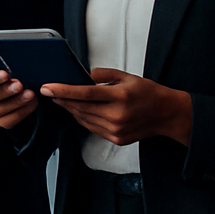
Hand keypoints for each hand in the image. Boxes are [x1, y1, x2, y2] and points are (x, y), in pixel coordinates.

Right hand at [0, 69, 36, 129]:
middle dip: (4, 91)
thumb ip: (4, 66)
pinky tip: (32, 102)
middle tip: (19, 85)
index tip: (5, 74)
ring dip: (15, 102)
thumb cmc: (9, 74)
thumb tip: (11, 63)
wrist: (17, 87)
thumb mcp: (3, 67)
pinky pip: (9, 120)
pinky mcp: (1, 122)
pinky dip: (22, 111)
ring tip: (29, 94)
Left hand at [40, 68, 192, 145]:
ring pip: (84, 119)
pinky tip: (78, 110)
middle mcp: (117, 115)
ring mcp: (116, 130)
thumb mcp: (128, 76)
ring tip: (61, 99)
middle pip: (81, 107)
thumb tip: (86, 74)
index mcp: (120, 97)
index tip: (48, 88)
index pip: (84, 93)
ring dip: (70, 109)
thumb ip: (105, 74)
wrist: (167, 114)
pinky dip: (82, 118)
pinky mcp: (116, 139)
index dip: (63, 90)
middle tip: (50, 91)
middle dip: (62, 99)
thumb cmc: (149, 93)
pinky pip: (92, 128)